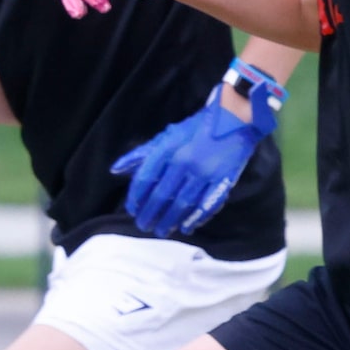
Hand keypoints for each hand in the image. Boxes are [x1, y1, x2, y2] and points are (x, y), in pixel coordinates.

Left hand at [108, 89, 275, 235]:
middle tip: (143, 226)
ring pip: (182, 204)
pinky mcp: (224, 180)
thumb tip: (115, 170)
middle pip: (161, 195)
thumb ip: (140, 154)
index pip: (144, 178)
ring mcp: (205, 173)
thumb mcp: (167, 136)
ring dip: (170, 220)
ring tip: (161, 231)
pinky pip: (207, 205)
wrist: (234, 118)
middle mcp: (184, 162)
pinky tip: (187, 227)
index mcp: (168, 149)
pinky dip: (195, 219)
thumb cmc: (197, 128)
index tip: (132, 209)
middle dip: (150, 214)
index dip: (136, 197)